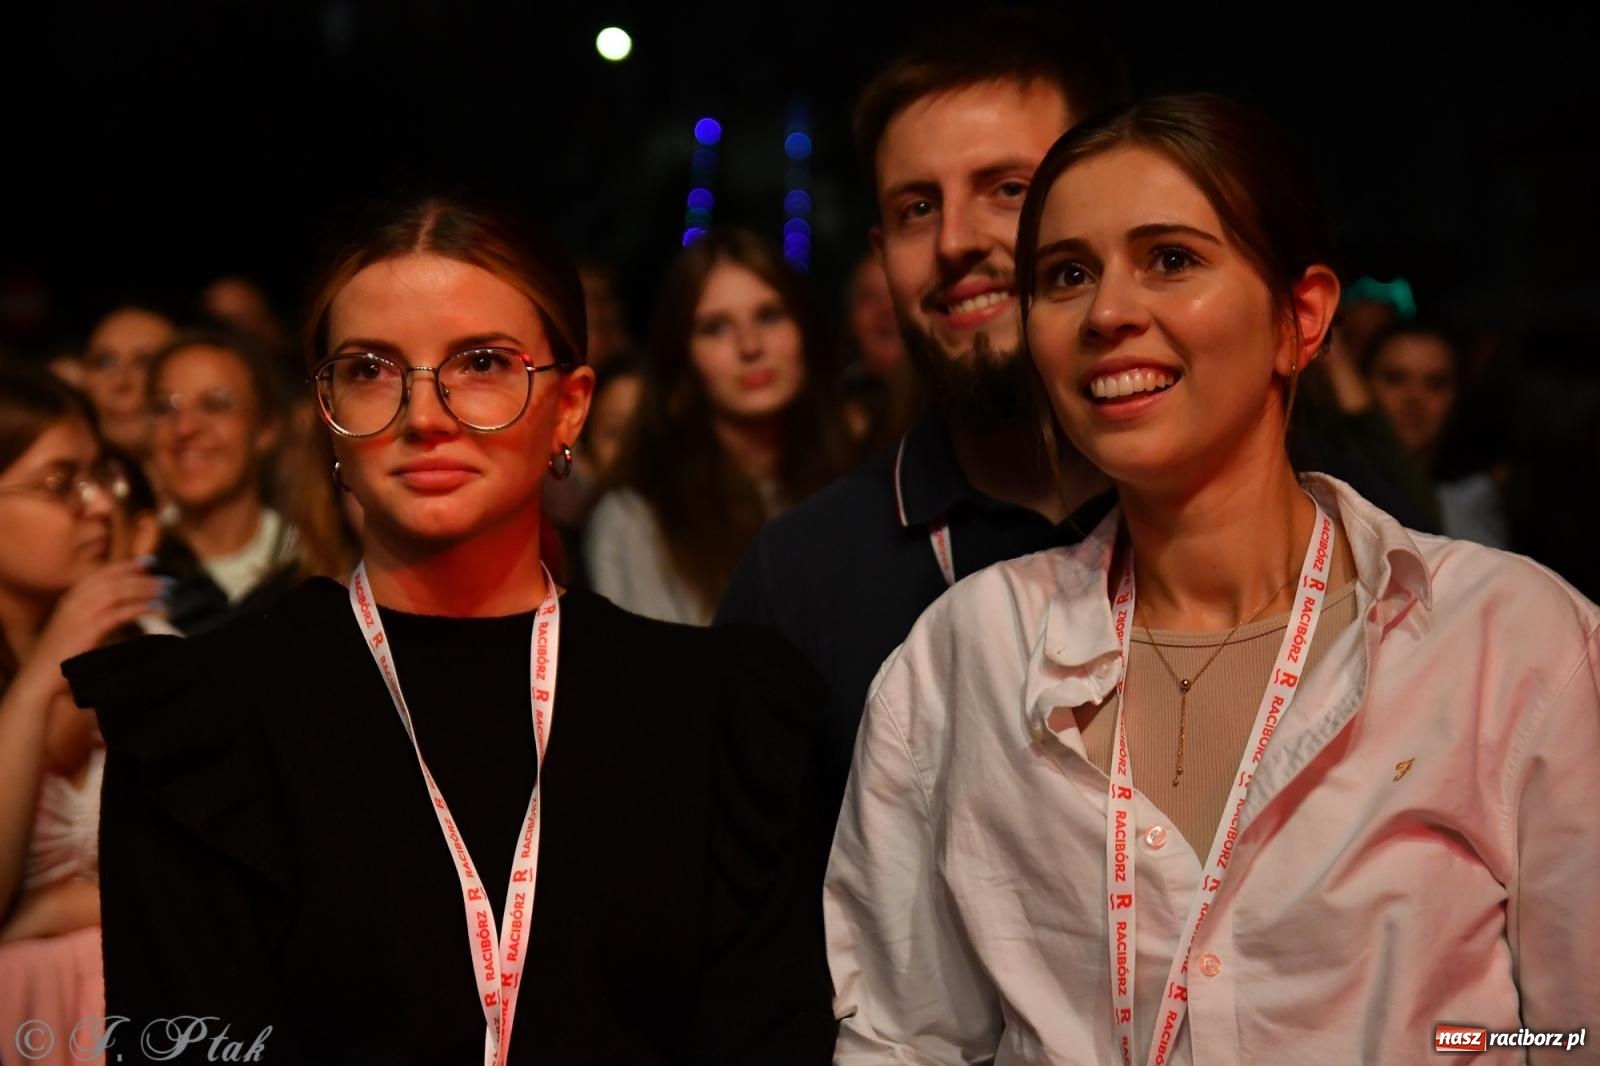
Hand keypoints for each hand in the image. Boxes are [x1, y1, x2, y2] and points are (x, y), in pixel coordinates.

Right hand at [17, 559, 165, 698]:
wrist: (40, 678)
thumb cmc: (63, 657)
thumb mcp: (80, 629)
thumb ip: (99, 615)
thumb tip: (128, 607)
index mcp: (72, 599)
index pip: (102, 575)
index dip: (127, 566)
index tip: (150, 561)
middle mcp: (74, 602)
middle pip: (113, 580)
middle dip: (142, 577)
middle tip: (167, 580)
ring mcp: (79, 615)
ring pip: (116, 592)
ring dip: (144, 588)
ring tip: (166, 591)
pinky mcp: (86, 630)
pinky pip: (117, 613)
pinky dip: (138, 607)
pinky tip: (155, 607)